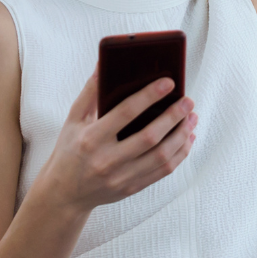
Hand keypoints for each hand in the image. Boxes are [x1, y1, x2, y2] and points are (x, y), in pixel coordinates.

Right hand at [35, 68, 197, 213]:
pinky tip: (188, 137)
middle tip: (188, 100)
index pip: (125, 113)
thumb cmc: (69, 150)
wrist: (63, 194)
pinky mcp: (132, 188)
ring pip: (161, 156)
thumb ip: (91, 91)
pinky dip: (180, 153)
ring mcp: (121, 178)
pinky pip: (163, 171)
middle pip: (149, 137)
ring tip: (192, 117)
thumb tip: (104, 62)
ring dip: (182, 134)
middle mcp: (106, 161)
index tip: (169, 82)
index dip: (149, 96)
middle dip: (173, 116)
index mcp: (91, 139)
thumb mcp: (73, 120)